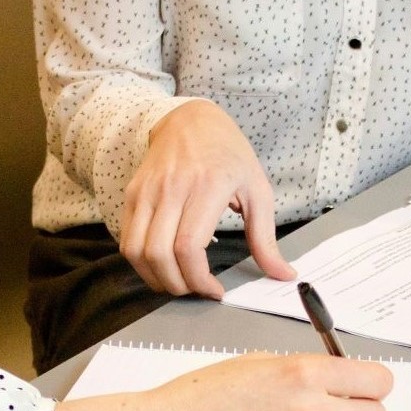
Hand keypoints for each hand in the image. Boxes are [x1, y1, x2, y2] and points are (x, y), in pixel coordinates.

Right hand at [120, 100, 296, 298]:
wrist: (191, 120)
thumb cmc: (229, 154)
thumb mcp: (258, 190)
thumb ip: (266, 238)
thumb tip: (283, 274)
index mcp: (207, 187)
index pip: (188, 246)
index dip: (198, 279)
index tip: (215, 290)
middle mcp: (172, 188)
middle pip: (159, 254)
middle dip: (177, 285)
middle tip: (196, 290)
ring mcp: (147, 191)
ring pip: (136, 251)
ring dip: (155, 278)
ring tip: (179, 282)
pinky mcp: (132, 194)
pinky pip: (127, 239)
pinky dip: (142, 262)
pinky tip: (163, 265)